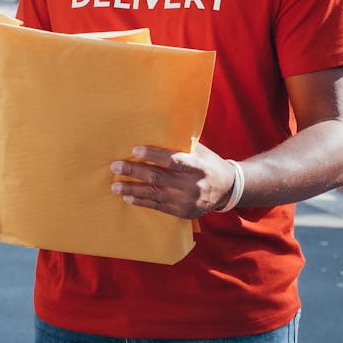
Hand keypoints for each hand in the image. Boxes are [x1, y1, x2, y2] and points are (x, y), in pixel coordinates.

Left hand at [110, 143, 235, 217]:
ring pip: (154, 194)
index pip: (172, 160)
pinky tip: (127, 197)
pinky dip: (141, 201)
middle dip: (134, 172)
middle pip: (157, 178)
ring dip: (132, 190)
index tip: (135, 150)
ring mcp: (186, 200)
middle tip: (115, 166)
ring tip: (115, 186)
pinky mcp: (182, 212)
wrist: (227, 189)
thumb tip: (155, 130)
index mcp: (198, 166)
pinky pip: (157, 206)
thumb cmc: (208, 164)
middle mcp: (192, 185)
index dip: (153, 155)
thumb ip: (181, 145)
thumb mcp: (200, 152)